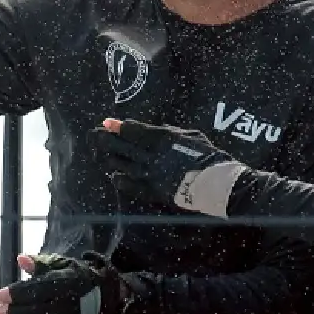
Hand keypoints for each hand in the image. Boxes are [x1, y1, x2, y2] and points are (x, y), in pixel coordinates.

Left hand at [0, 252, 138, 313]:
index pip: (35, 290)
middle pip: (33, 313)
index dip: (13, 294)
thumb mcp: (64, 266)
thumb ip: (41, 265)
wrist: (109, 299)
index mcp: (67, 284)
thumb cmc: (79, 280)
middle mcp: (69, 306)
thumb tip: (21, 259)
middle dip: (10, 313)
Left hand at [94, 118, 245, 217]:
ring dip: (108, 157)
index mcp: (162, 139)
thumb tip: (149, 130)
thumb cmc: (209, 156)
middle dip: (104, 139)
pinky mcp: (151, 191)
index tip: (107, 123)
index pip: (132, 130)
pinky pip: (128, 185)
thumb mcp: (191, 135)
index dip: (117, 126)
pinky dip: (119, 179)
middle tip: (95, 135)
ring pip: (120, 164)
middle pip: (120, 146)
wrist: (217, 184)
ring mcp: (149, 175)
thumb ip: (169, 131)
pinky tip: (114, 175)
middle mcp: (151, 156)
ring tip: (100, 153)